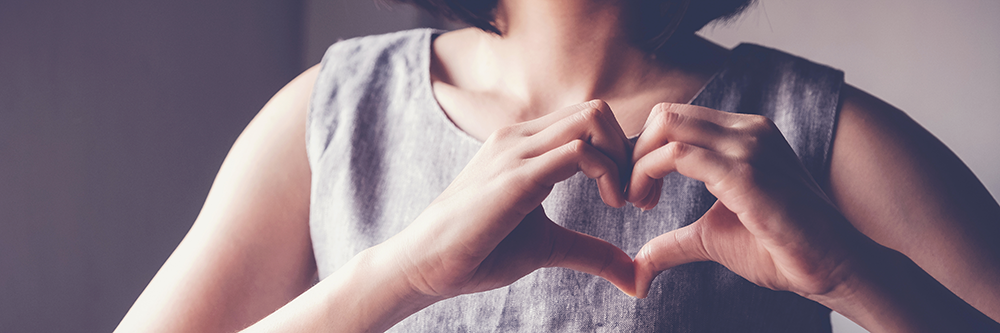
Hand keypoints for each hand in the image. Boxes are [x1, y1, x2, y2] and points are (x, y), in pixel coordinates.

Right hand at [382, 100, 637, 301]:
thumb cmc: (480, 250)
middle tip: (635, 198)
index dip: (621, 153)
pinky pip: (578, 152)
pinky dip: (608, 174)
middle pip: (597, 110)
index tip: (630, 197)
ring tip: (623, 201)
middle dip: (629, 151)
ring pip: (592, 119)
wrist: (426, 264)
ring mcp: (517, 151)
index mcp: (525, 144)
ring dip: (623, 159)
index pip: (588, 120)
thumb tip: (636, 276)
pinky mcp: (516, 176)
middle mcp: (520, 137)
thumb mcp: (548, 247)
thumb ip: (591, 251)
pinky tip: (611, 204)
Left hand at [628, 103, 863, 298]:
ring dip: (638, 164)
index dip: (645, 151)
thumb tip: (639, 265)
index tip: (640, 193)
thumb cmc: (780, 249)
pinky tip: (649, 205)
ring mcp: (749, 146)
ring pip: (667, 126)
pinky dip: (648, 174)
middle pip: (666, 114)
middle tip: (634, 196)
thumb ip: (674, 241)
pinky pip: (679, 155)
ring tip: (640, 203)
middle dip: (635, 152)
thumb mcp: (713, 237)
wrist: (834, 266)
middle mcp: (747, 130)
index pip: (676, 119)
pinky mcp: (746, 172)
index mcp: (743, 135)